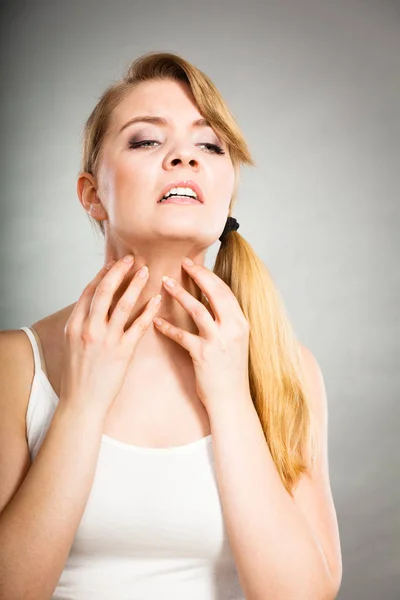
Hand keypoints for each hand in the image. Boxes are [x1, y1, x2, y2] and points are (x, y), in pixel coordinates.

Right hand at [59, 256, 160, 422]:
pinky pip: (138, 326)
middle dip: (119, 272)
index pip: (89, 292)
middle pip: (104, 291)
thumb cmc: (79, 375)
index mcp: (75, 325)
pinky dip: (148, 310)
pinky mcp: (122, 352)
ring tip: (146, 271)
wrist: (82, 402)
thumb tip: (94, 306)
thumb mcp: (73, 344)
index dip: (102, 275)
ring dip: (135, 285)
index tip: (113, 263)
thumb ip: (83, 323)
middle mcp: (88, 329)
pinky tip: (156, 300)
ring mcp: (105, 340)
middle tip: (132, 259)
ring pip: (122, 304)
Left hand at [153, 258, 250, 412]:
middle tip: (182, 263)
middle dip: (198, 275)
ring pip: (197, 309)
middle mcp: (233, 329)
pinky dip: (168, 327)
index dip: (209, 276)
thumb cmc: (230, 372)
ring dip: (179, 293)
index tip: (195, 265)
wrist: (231, 400)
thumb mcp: (235, 342)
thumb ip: (226, 322)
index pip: (225, 291)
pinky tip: (156, 321)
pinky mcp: (203, 355)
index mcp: (241, 323)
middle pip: (215, 293)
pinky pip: (182, 336)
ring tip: (165, 283)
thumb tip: (210, 304)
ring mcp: (219, 341)